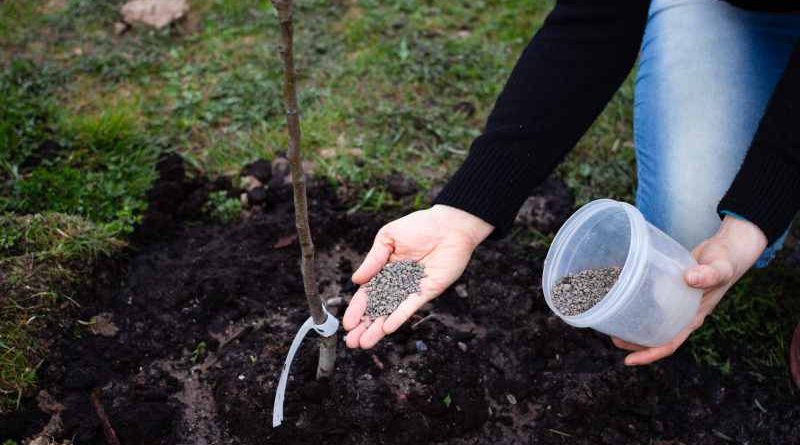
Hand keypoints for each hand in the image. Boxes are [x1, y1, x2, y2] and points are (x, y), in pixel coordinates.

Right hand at [343, 205, 492, 348]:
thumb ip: (373, 260)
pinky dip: (399, 317)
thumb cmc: (419, 226)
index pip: (367, 294)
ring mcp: (411, 289)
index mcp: (384, 270)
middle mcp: (397, 283)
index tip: (347, 323)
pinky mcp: (427, 291)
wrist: (449, 225)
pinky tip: (387, 329)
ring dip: (378, 329)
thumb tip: (356, 281)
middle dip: (364, 326)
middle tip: (352, 343)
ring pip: (391, 312)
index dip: (357, 309)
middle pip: (377, 308)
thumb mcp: (388, 238)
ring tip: (364, 344)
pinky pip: (410, 306)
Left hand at [612, 215, 767, 364]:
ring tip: (614, 325)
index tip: (629, 360)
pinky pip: (654, 302)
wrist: (729, 248)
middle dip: (635, 342)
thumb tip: (690, 278)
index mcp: (694, 316)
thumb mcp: (720, 268)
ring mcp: (678, 302)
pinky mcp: (672, 289)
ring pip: (654, 321)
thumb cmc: (727, 261)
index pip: (670, 342)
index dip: (649, 353)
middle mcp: (684, 313)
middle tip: (613, 339)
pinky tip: (625, 298)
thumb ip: (709, 274)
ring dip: (635, 325)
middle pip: (657, 336)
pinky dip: (640, 304)